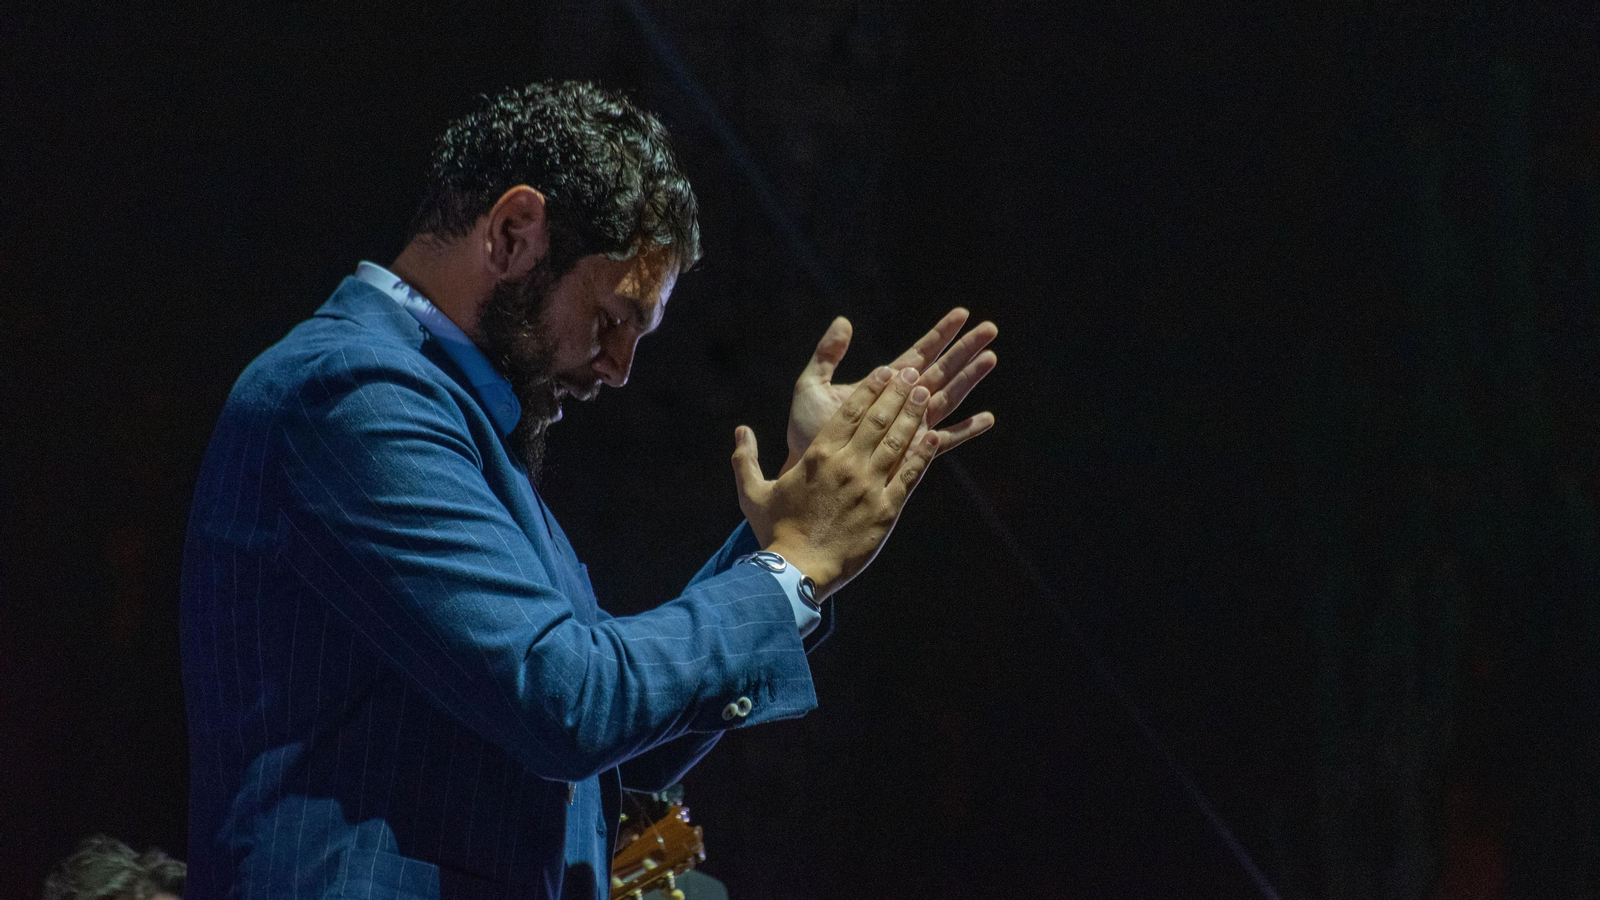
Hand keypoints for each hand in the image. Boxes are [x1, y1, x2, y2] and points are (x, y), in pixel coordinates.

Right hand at [735, 365, 939, 599]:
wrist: (798, 572)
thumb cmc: (774, 533)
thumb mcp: (752, 494)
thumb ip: (745, 460)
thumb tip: (740, 431)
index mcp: (818, 456)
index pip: (849, 412)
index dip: (870, 388)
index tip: (885, 371)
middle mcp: (846, 465)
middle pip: (878, 419)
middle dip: (897, 392)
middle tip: (912, 372)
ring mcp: (869, 487)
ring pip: (897, 442)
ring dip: (913, 415)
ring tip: (926, 393)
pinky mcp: (886, 510)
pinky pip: (909, 475)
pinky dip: (923, 454)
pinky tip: (934, 435)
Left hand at [783, 309, 996, 473]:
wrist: (804, 469)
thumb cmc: (805, 431)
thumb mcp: (811, 387)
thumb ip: (827, 355)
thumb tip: (843, 321)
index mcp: (882, 385)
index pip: (919, 353)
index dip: (940, 334)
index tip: (962, 313)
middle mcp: (900, 404)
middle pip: (940, 372)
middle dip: (965, 350)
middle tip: (991, 328)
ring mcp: (908, 428)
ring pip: (947, 398)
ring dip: (970, 379)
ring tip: (991, 358)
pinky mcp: (909, 454)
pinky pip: (943, 442)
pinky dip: (965, 430)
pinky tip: (986, 419)